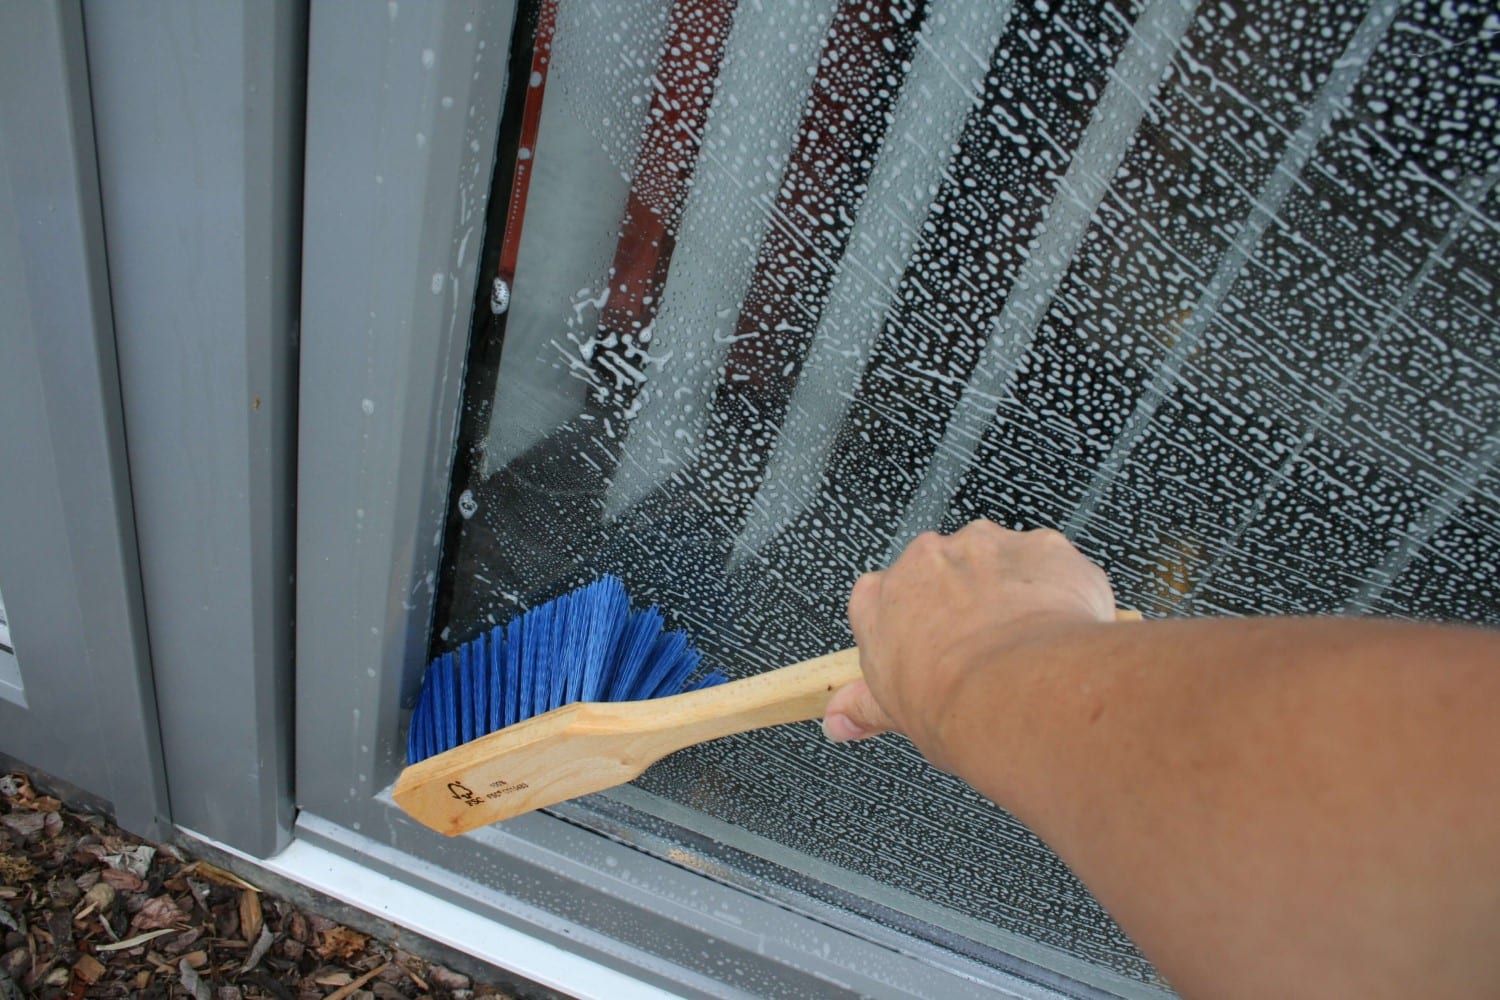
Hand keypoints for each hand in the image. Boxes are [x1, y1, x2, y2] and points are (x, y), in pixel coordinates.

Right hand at [823, 521, 1115, 767]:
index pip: (883, 600)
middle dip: (964, 604)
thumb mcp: (895, 713)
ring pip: (997, 562)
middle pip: (943, 575)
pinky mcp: (1037, 547)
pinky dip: (1057, 589)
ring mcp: (982, 548)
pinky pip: (1048, 564)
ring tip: (1025, 644)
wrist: (1016, 692)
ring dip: (1011, 591)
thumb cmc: (953, 704)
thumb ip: (863, 706)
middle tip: (983, 650)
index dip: (912, 625)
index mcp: (880, 598)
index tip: (928, 648)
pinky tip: (1060, 628)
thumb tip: (840, 719)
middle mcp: (926, 561)